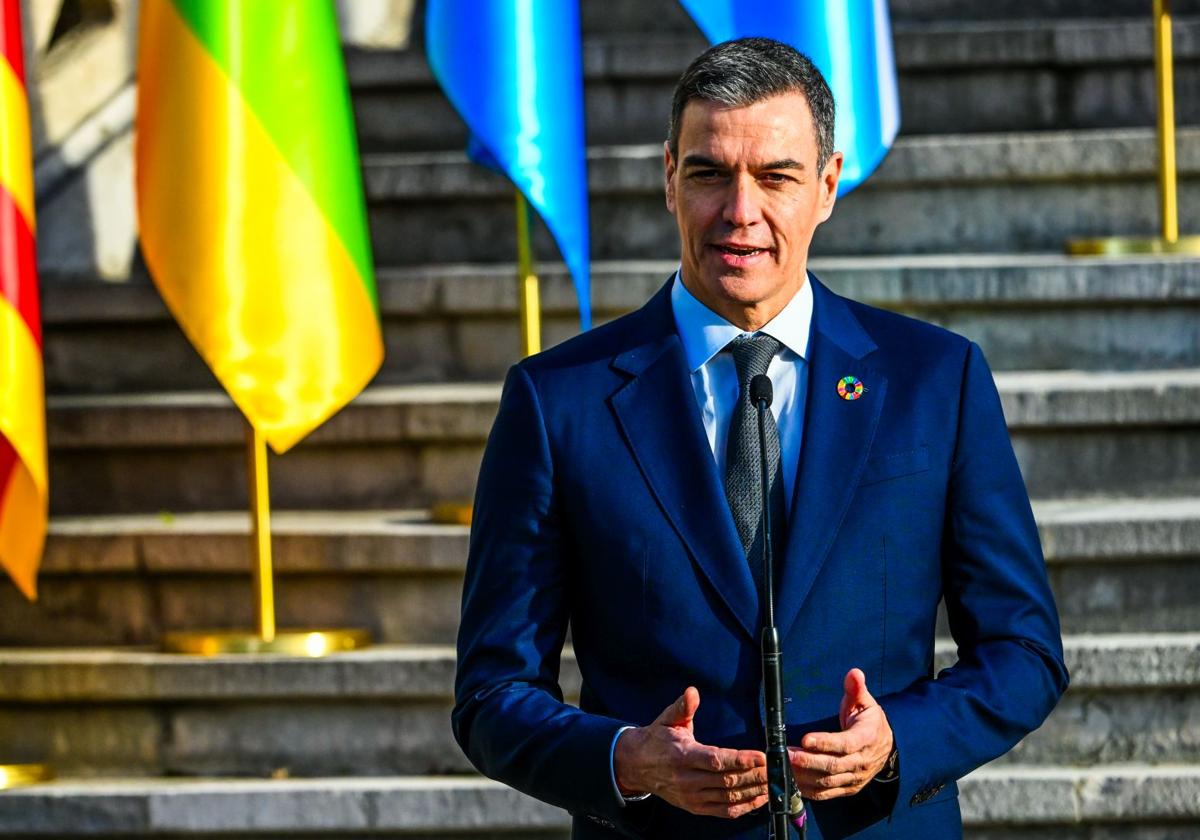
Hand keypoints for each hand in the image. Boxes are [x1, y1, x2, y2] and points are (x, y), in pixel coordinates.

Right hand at [614, 686, 769, 818]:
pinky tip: (760, 798)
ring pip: (729, 798)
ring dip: (754, 791)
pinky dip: (744, 807)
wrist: (636, 766)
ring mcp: (692, 796)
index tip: (761, 756)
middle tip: (777, 768)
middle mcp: (687, 779)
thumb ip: (683, 706)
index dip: (740, 760)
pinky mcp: (695, 807)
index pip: (716, 760)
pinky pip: (724, 811)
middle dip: (755, 775)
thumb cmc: (657, 740)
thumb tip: (692, 692)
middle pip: (727, 781)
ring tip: (773, 782)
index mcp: (682, 755)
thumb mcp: (667, 719)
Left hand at [788, 668, 893, 800]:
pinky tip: (792, 781)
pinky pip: (827, 793)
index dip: (825, 743)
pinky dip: (808, 790)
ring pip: (827, 781)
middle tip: (786, 753)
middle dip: (808, 761)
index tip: (805, 738)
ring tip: (783, 765)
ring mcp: (855, 778)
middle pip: (833, 765)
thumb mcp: (865, 702)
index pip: (845, 744)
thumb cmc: (870, 721)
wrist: (886, 746)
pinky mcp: (848, 788)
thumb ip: (856, 689)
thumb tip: (854, 673)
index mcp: (867, 738)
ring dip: (804, 776)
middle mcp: (862, 762)